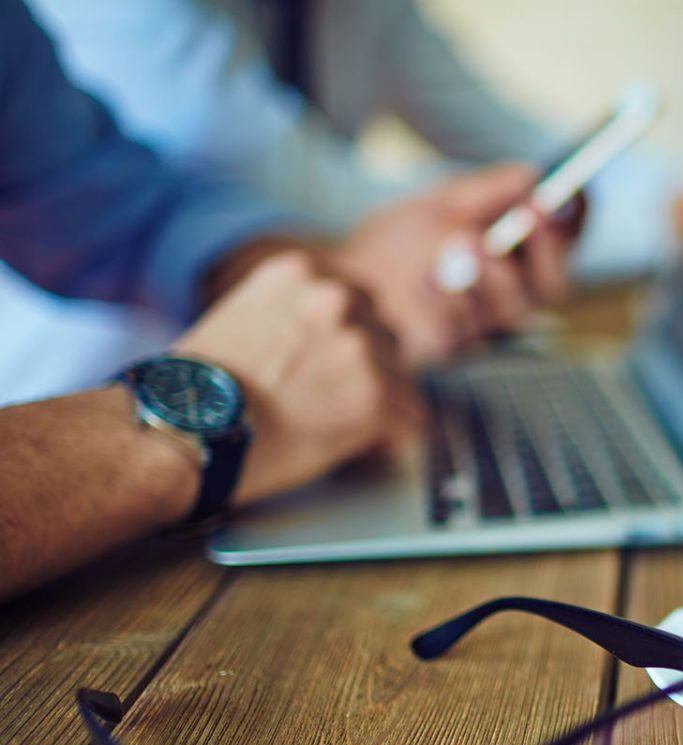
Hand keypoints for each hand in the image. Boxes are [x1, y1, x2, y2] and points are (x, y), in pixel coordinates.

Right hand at [173, 252, 422, 504]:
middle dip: (371, 371)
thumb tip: (336, 342)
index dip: (350, 343)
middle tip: (333, 403)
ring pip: (402, 380)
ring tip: (335, 426)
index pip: (360, 302)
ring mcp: (360, 345)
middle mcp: (337, 297)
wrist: (182, 430)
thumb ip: (297, 315)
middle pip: (388, 337)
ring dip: (380, 406)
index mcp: (302, 270)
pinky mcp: (376, 395)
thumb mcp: (245, 315)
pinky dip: (391, 440)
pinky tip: (361, 447)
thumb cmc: (198, 387)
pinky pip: (411, 421)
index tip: (334, 369)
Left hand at [334, 163, 574, 365]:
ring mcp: (481, 323)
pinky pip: (464, 325)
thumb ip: (486, 191)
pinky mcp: (452, 347)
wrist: (339, 285)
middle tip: (532, 214)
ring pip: (514, 307)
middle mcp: (506, 295)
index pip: (563, 243)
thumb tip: (533, 174)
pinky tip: (423, 282)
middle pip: (553, 283)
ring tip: (462, 240)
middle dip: (548, 248)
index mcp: (512, 257)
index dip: (573, 220)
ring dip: (494, 271)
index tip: (568, 194)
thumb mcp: (441, 204)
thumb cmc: (392, 247)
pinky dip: (446, 299)